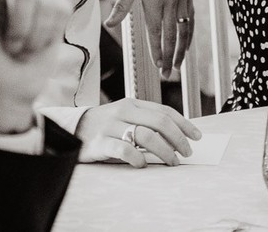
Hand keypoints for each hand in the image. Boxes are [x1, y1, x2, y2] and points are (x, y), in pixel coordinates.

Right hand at [75, 98, 201, 166]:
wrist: (70, 129)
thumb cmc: (105, 126)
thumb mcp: (125, 117)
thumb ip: (145, 122)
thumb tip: (176, 138)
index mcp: (132, 103)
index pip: (164, 111)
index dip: (184, 124)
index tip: (197, 136)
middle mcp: (123, 111)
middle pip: (159, 122)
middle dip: (178, 138)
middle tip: (186, 152)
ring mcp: (111, 126)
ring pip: (146, 136)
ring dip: (164, 151)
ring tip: (171, 162)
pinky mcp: (99, 142)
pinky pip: (124, 149)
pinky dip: (137, 158)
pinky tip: (142, 164)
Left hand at [105, 0, 192, 77]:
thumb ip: (121, 6)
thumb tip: (108, 24)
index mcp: (154, 0)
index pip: (156, 32)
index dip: (157, 51)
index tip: (157, 66)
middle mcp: (170, 2)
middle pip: (171, 36)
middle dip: (169, 57)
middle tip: (166, 75)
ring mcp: (182, 0)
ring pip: (184, 31)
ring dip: (181, 50)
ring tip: (177, 67)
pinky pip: (191, 21)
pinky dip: (189, 36)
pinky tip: (186, 48)